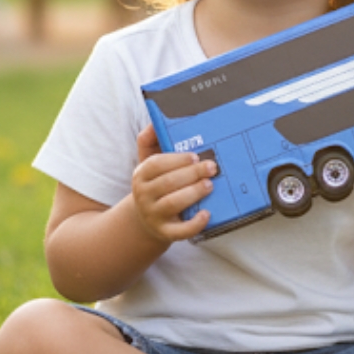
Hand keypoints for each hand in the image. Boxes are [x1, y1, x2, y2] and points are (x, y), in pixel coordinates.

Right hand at [130, 125, 217, 242]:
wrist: (146, 219)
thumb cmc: (155, 184)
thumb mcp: (148, 162)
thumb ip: (150, 140)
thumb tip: (155, 120)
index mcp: (140, 175)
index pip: (156, 164)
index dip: (177, 159)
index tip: (195, 156)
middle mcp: (143, 195)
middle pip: (168, 182)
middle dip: (192, 173)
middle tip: (212, 167)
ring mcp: (153, 215)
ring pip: (173, 203)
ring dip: (194, 193)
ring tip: (209, 185)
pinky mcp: (165, 232)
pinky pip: (180, 231)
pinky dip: (194, 224)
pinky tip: (206, 214)